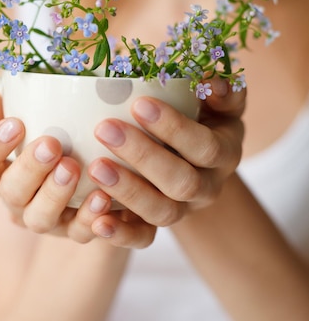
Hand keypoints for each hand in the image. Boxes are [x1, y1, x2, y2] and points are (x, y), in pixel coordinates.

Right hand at [0, 91, 154, 247]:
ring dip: (55, 194)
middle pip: (10, 194)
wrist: (90, 168)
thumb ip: (4, 109)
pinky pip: (80, 232)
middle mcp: (17, 201)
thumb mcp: (26, 120)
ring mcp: (45, 219)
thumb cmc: (50, 135)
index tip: (14, 124)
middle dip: (29, 169)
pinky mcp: (76, 230)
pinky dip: (91, 216)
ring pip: (40, 219)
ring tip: (73, 167)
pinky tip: (103, 196)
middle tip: (50, 144)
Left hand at [87, 76, 245, 229]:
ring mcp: (183, 210)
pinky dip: (121, 235)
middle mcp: (208, 187)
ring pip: (162, 212)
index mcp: (225, 153)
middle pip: (182, 183)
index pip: (204, 146)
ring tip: (95, 167)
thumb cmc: (200, 113)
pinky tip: (98, 222)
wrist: (190, 154)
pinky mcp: (156, 226)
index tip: (139, 104)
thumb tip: (212, 81)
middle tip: (105, 129)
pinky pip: (143, 239)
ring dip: (128, 191)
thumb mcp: (216, 98)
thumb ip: (221, 88)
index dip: (174, 128)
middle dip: (143, 156)